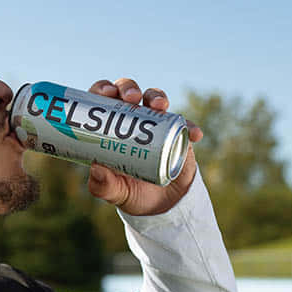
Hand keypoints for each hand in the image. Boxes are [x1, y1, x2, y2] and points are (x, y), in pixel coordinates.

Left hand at [85, 78, 203, 215]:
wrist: (160, 204)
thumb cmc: (130, 191)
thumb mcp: (114, 192)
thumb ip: (103, 186)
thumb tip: (96, 169)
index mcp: (110, 126)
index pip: (103, 99)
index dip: (103, 88)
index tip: (107, 93)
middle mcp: (132, 118)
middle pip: (129, 92)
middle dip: (130, 88)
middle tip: (132, 97)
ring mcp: (156, 123)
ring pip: (155, 99)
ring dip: (158, 96)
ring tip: (160, 106)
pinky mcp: (177, 133)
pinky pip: (184, 125)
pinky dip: (190, 126)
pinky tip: (194, 134)